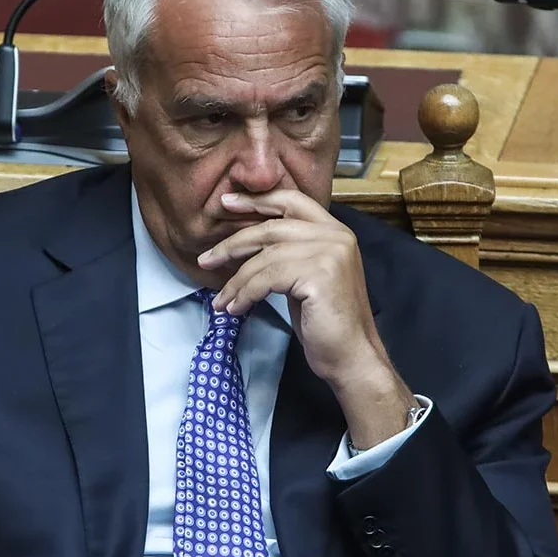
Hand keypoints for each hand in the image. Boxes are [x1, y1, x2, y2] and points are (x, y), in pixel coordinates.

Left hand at [198, 191, 386, 388]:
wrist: (351, 356)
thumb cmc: (325, 321)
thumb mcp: (306, 276)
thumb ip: (287, 253)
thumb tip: (244, 243)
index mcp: (335, 231)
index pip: (291, 200)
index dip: (256, 200)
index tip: (226, 202)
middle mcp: (336, 236)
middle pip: (271, 228)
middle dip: (233, 244)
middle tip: (205, 259)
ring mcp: (330, 253)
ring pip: (265, 257)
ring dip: (236, 281)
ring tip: (221, 300)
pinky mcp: (319, 275)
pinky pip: (268, 279)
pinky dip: (246, 294)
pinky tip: (236, 308)